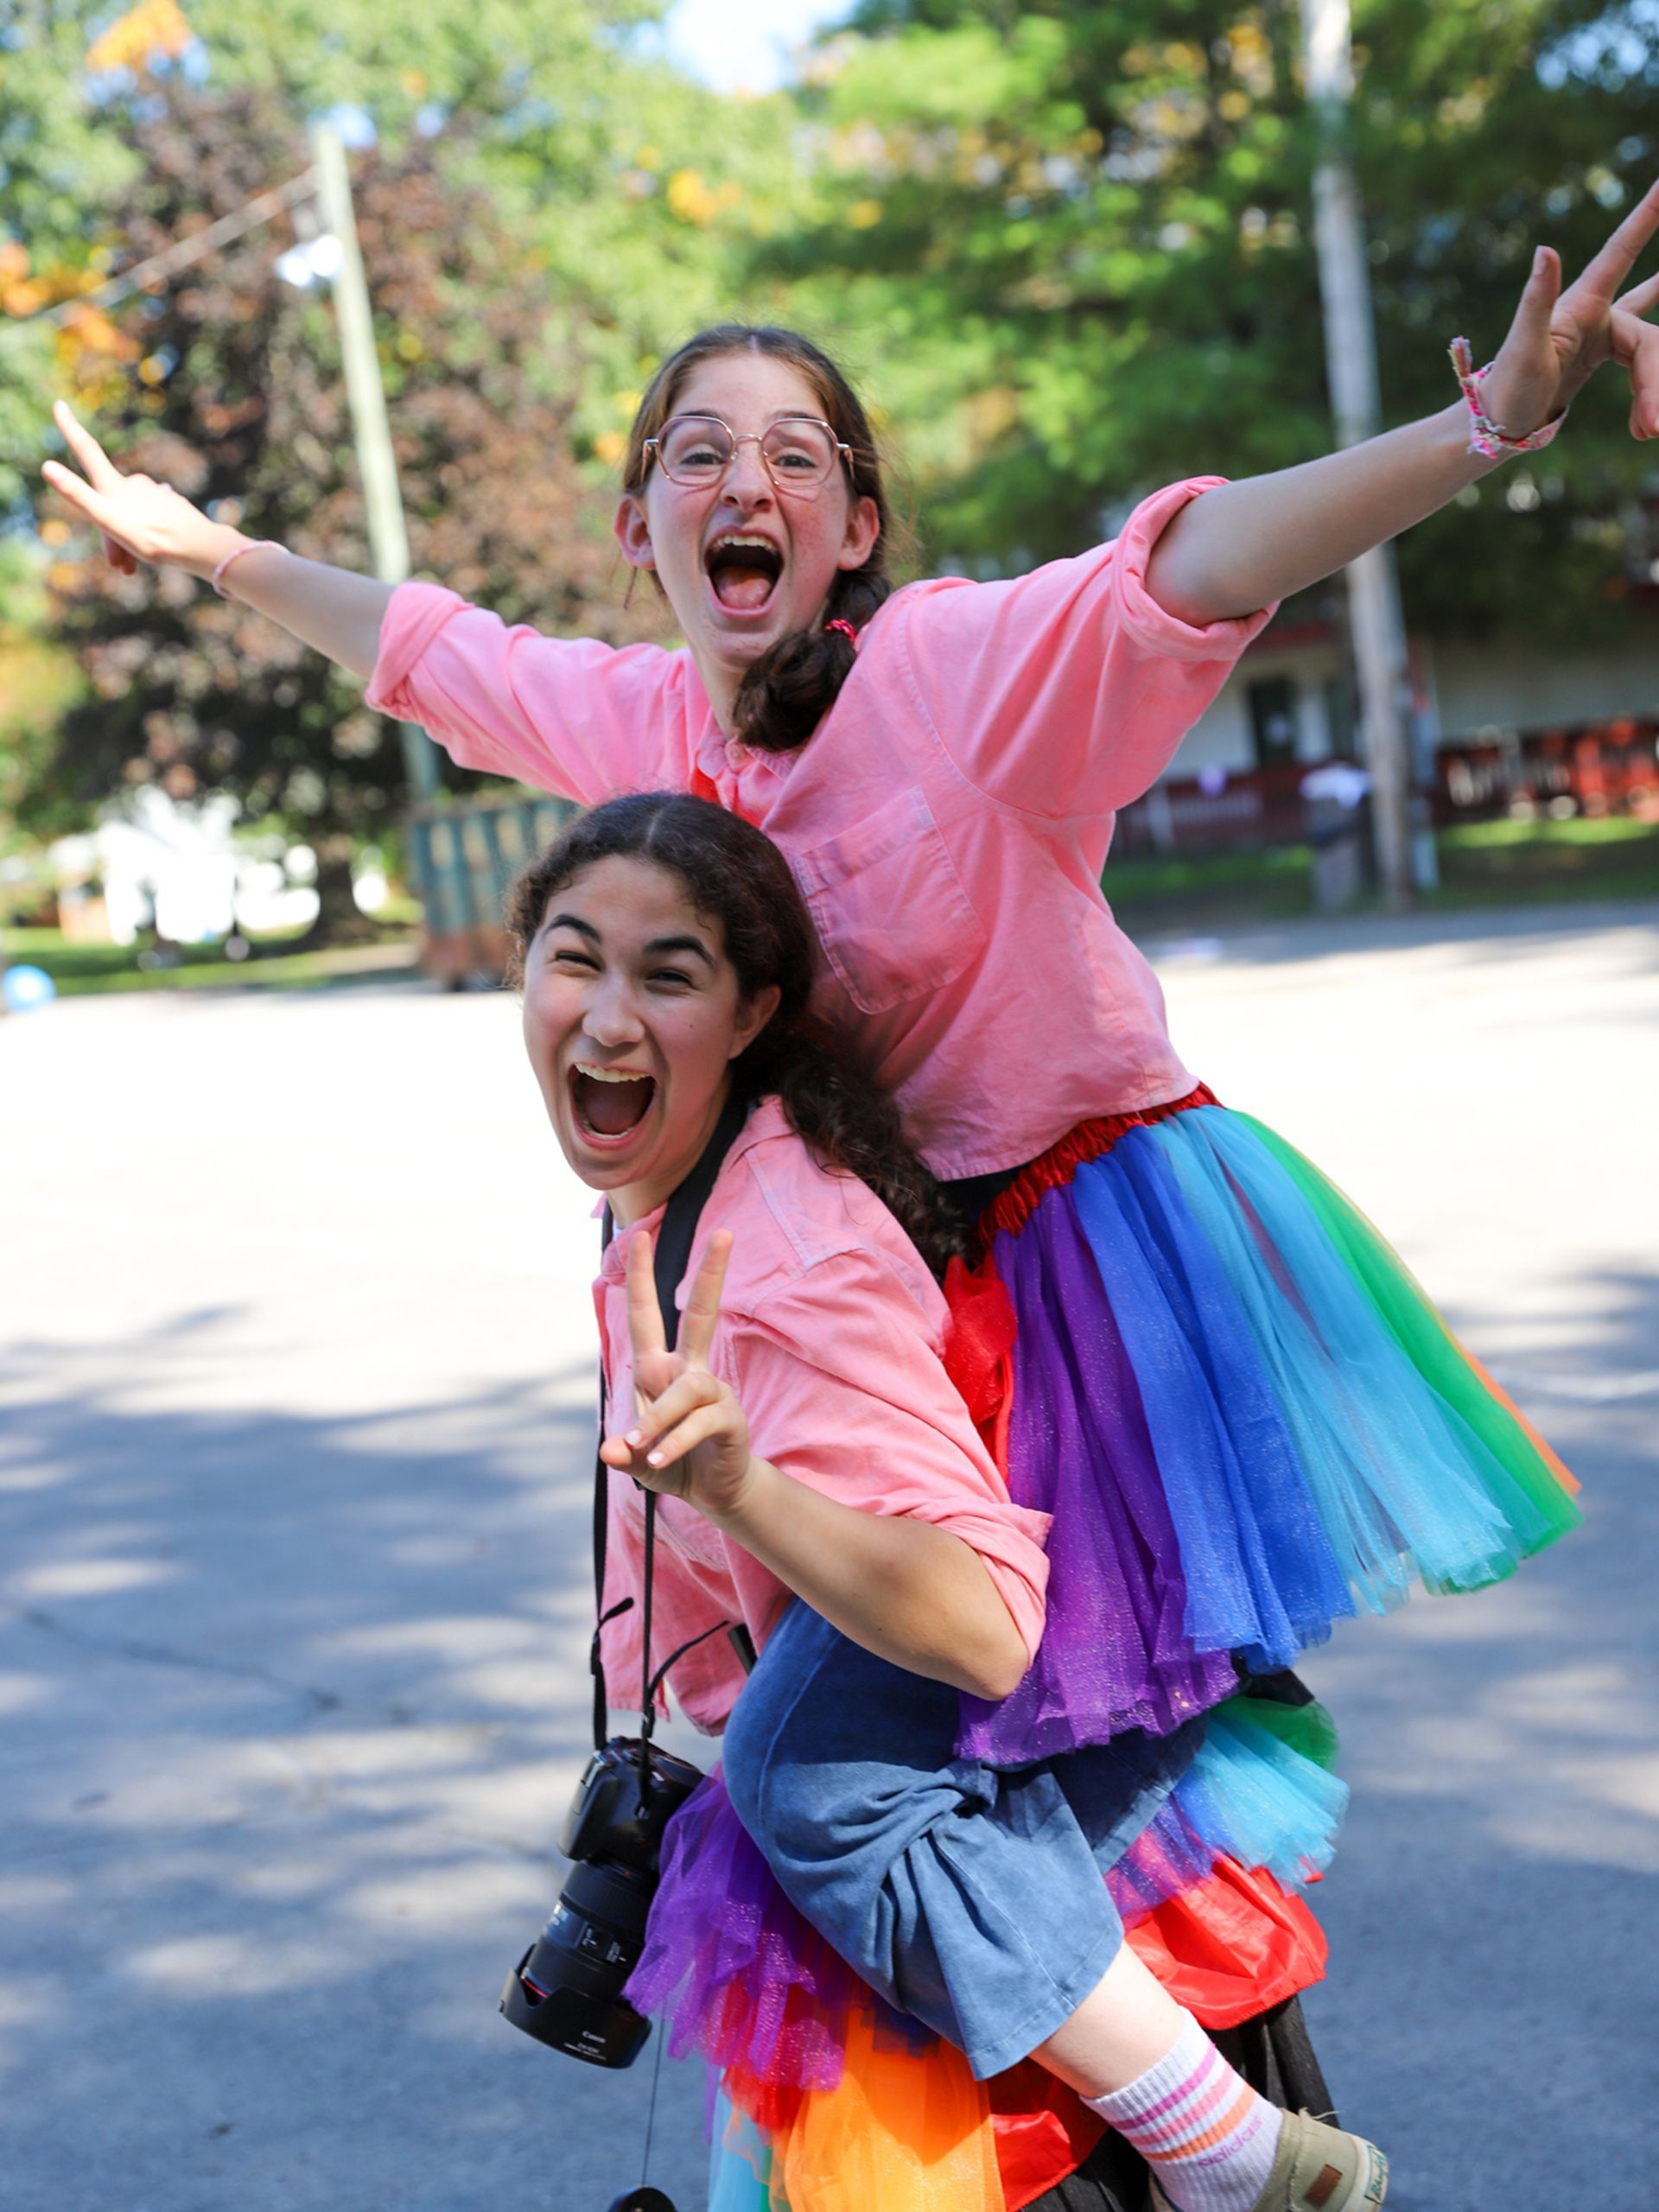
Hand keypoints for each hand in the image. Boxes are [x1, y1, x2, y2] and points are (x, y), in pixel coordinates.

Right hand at [41, 401, 243, 579]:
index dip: (69, 428)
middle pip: (110, 504)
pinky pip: (151, 520)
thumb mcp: (109, 521)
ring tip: (132, 569)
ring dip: (127, 540)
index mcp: (115, 485)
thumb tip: (46, 466)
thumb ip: (78, 496)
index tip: (59, 403)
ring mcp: (154, 492)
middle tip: (118, 567)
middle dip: (108, 534)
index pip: (86, 451)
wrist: (200, 546)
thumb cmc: (152, 538)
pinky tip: (152, 552)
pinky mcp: (171, 504)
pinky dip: (146, 537)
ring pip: (132, 515)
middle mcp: (134, 483)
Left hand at [599, 1227, 758, 1519]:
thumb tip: (610, 1450)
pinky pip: (698, 1422)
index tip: (638, 1234)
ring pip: (687, 1387)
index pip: (646, 1314)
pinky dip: (674, 1442)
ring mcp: (712, 1392)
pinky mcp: (729, 1418)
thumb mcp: (636, 1460)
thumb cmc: (671, 1463)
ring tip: (645, 1450)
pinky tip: (658, 1461)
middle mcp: (687, 1371)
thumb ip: (622, 1454)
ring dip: (659, 1418)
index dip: (640, 1276)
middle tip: (725, 1231)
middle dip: (712, 1273)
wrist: (712, 1493)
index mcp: (658, 1369)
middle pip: (704, 1313)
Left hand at [1479, 176, 1658, 441]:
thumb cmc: (1506, 389)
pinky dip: (1649, 393)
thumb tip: (1546, 248)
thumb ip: (1537, 299)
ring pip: (1649, 356)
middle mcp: (1596, 314)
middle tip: (1652, 429)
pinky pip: (1642, 362)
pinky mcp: (1603, 356)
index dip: (1647, 216)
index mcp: (1581, 307)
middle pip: (1648, 339)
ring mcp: (1602, 335)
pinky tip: (1647, 420)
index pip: (1620, 252)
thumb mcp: (1523, 348)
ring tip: (1646, 433)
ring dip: (1652, 395)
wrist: (1494, 425)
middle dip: (1655, 382)